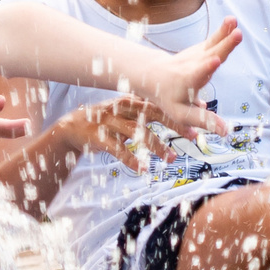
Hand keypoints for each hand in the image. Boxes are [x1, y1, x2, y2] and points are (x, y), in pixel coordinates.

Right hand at [61, 96, 185, 168]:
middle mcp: (121, 108)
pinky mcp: (98, 137)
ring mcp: (109, 122)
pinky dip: (131, 159)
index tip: (199, 115)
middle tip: (193, 136)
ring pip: (137, 132)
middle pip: (152, 113)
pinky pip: (117, 149)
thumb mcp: (126, 112)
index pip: (159, 102)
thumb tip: (177, 113)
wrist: (70, 128)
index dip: (178, 109)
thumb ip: (147, 111)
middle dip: (174, 124)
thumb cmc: (105, 121)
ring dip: (157, 146)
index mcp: (130, 100)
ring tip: (172, 159)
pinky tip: (143, 168)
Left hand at [129, 19, 240, 137]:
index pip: (198, 74)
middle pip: (210, 55)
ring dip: (224, 33)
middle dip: (223, 45)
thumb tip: (226, 132)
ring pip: (212, 44)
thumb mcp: (182, 114)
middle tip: (237, 35)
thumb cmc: (169, 98)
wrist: (154, 75)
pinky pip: (213, 39)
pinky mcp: (201, 49)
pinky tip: (232, 21)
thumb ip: (203, 120)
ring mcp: (197, 56)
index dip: (207, 68)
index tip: (215, 60)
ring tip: (234, 21)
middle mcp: (193, 65)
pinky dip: (222, 31)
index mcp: (188, 81)